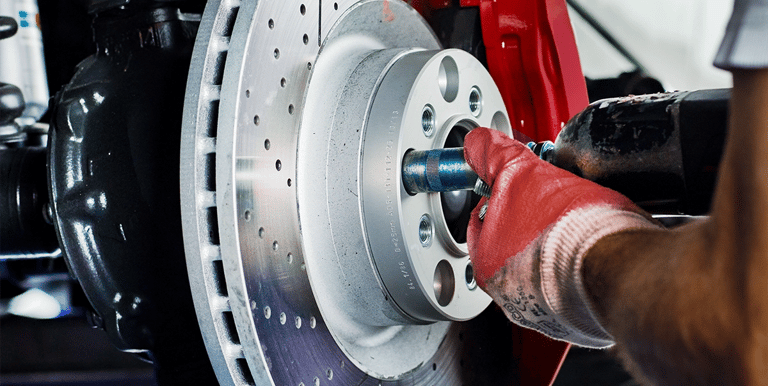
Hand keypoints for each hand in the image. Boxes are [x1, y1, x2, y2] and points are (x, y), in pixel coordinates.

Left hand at [463, 127, 655, 346]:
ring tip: (577, 226)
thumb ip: (494, 156)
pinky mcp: (582, 322)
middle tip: (551, 204)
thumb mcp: (523, 173)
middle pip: (513, 247)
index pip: (481, 223)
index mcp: (488, 264)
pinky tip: (594, 252)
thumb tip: (478, 142)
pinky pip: (576, 289)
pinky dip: (583, 271)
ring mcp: (547, 313)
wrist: (624, 266)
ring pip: (544, 269)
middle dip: (531, 223)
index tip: (516, 186)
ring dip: (557, 248)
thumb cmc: (570, 228)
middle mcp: (512, 298)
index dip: (500, 196)